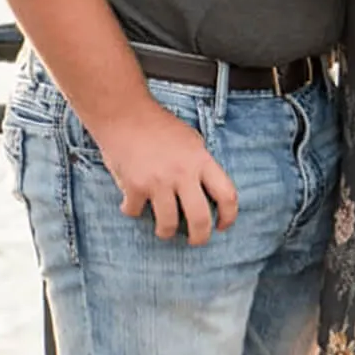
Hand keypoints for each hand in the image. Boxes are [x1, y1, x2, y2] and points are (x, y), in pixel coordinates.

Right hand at [94, 99, 238, 244]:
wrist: (125, 113)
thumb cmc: (158, 125)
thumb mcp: (190, 139)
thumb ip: (200, 164)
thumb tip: (208, 191)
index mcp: (201, 160)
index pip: (227, 194)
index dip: (229, 216)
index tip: (222, 225)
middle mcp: (182, 172)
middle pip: (200, 219)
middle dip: (200, 238)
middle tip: (195, 241)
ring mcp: (158, 181)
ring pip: (168, 225)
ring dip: (165, 232)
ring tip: (163, 228)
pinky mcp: (135, 186)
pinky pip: (135, 212)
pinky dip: (132, 210)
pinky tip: (131, 203)